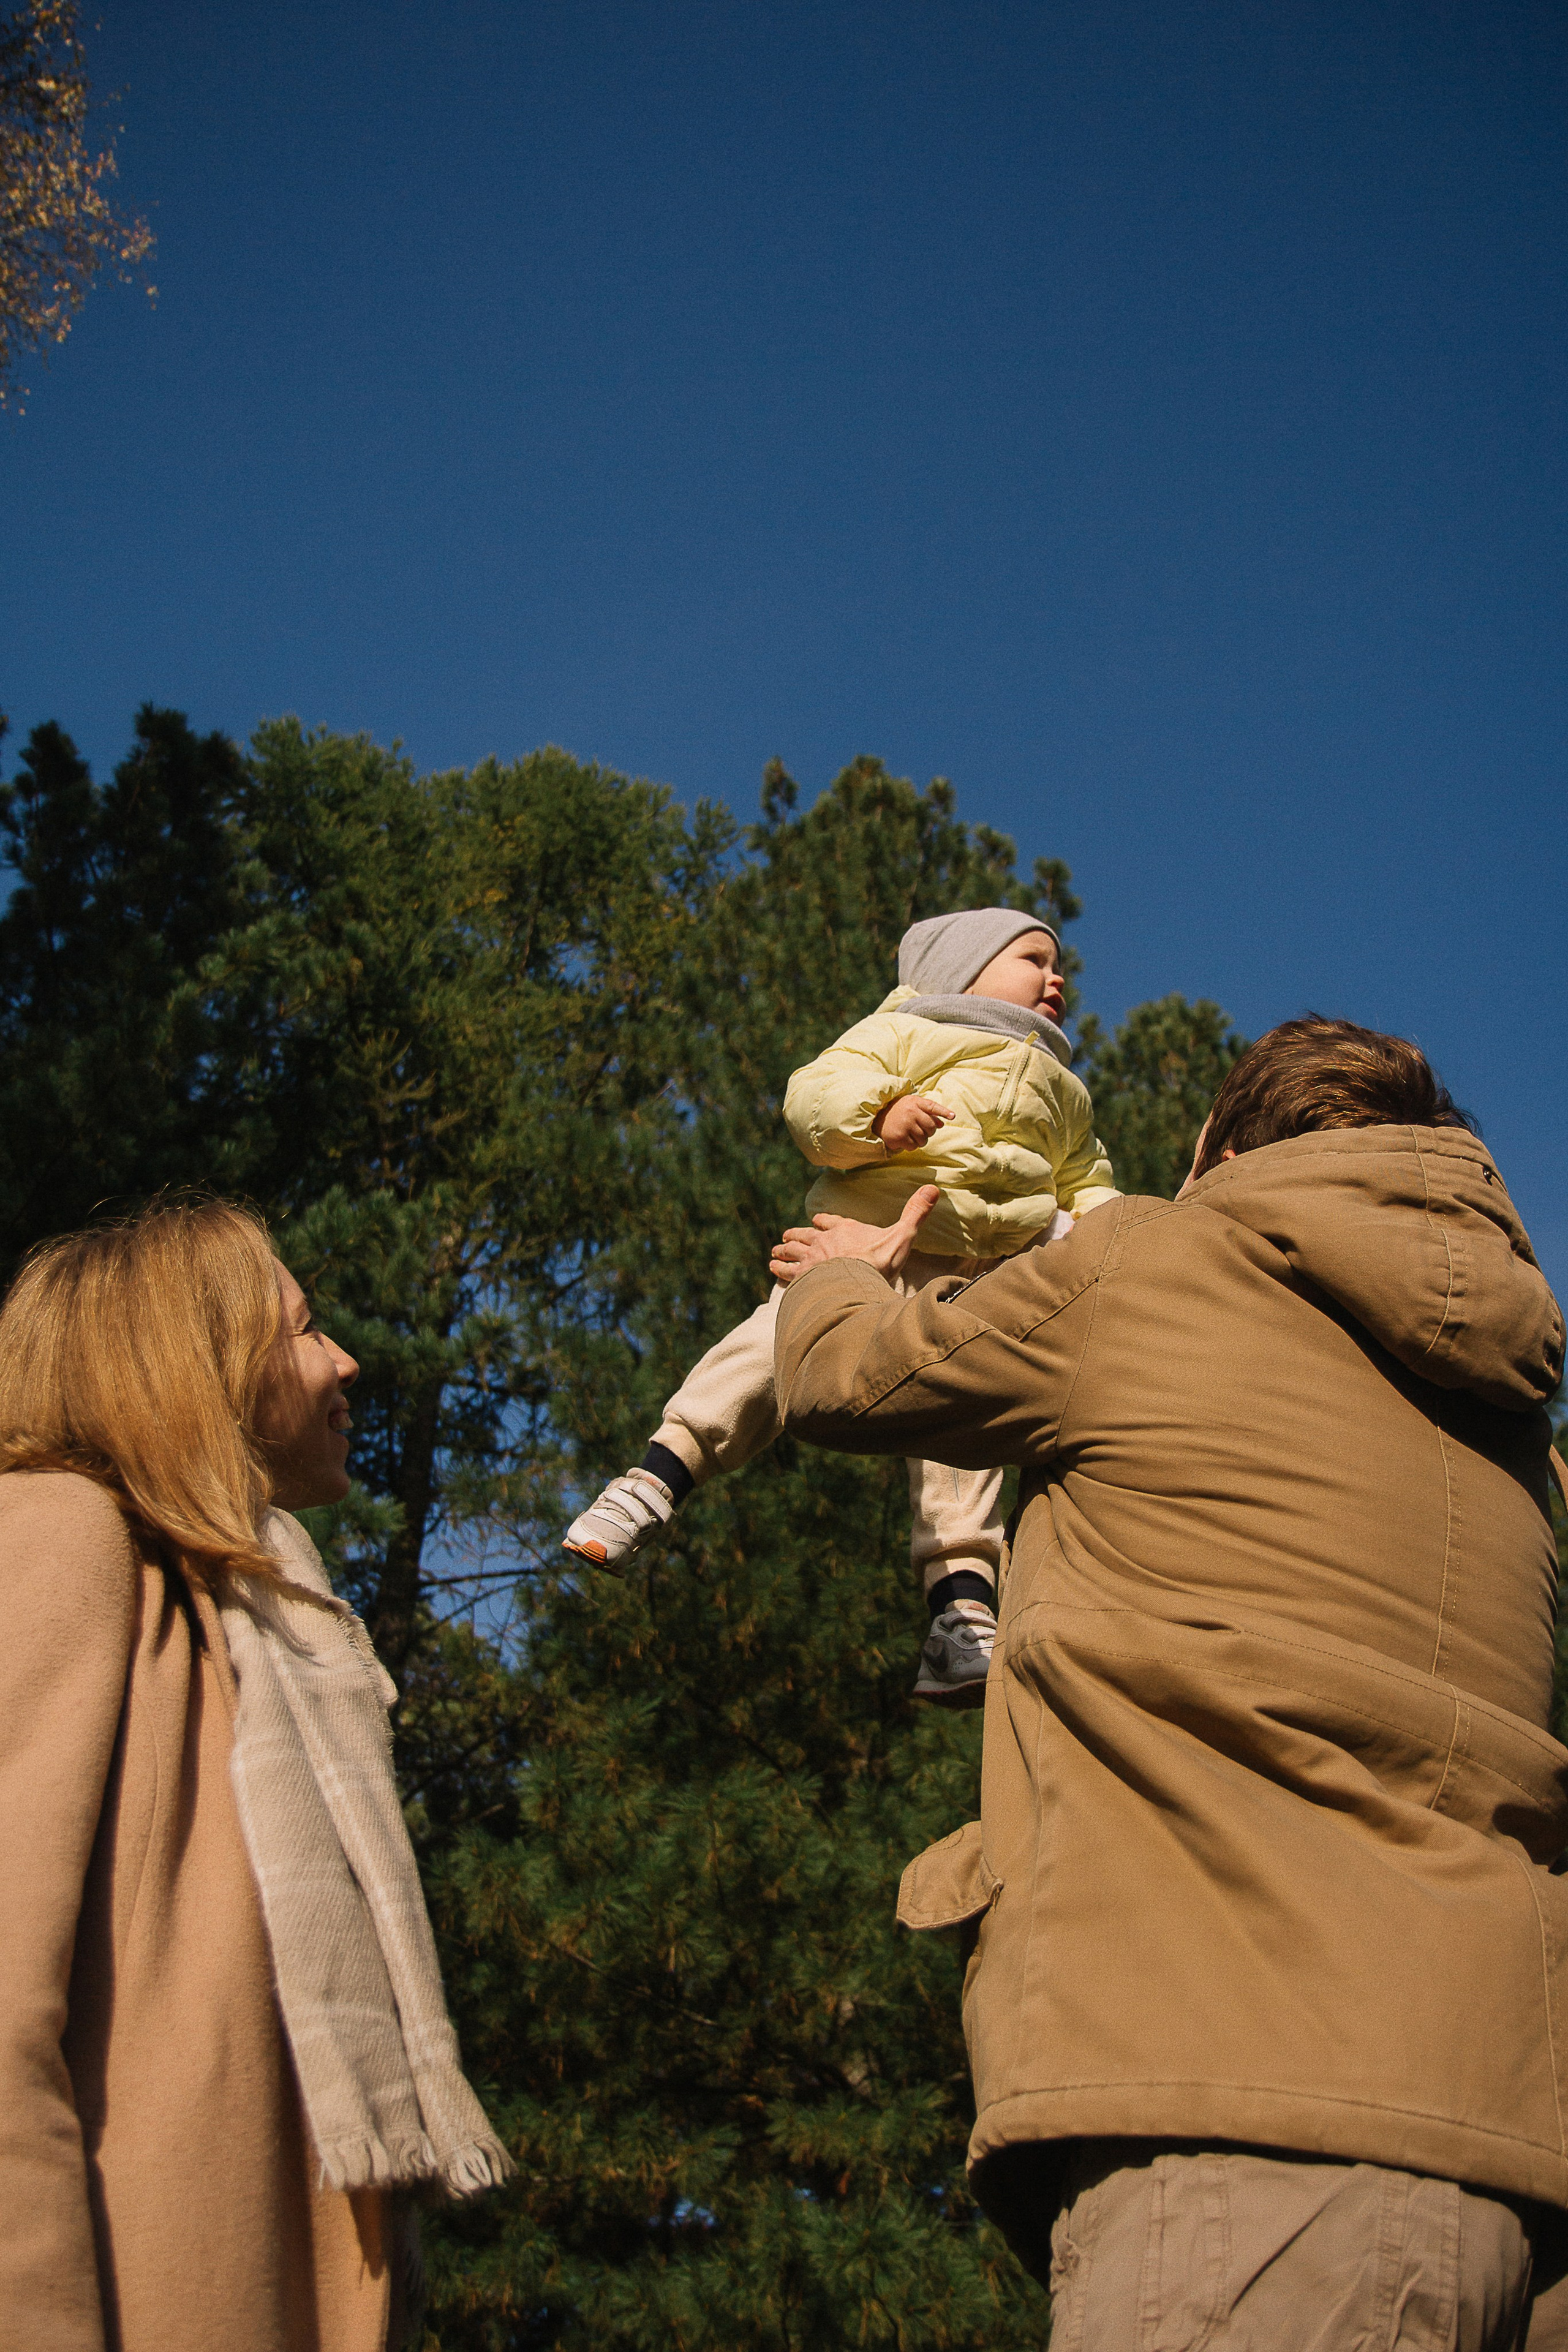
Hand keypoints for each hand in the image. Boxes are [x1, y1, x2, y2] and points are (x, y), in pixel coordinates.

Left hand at [770, 1184, 939, 1285]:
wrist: (858, 1280)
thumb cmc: (881, 1259)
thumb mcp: (903, 1234)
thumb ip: (915, 1212)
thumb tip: (933, 1188)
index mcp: (845, 1229)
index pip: (830, 1221)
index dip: (824, 1221)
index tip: (817, 1220)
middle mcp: (824, 1241)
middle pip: (805, 1236)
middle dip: (796, 1236)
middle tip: (785, 1238)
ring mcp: (811, 1258)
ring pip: (792, 1252)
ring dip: (783, 1251)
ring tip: (775, 1253)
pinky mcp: (802, 1277)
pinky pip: (787, 1272)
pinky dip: (781, 1271)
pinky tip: (775, 1272)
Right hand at [873, 1093, 955, 1151]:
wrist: (877, 1117)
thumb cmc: (899, 1111)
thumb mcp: (912, 1106)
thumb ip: (928, 1112)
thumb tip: (942, 1124)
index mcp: (915, 1103)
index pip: (933, 1107)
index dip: (944, 1112)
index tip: (953, 1116)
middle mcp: (911, 1112)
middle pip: (931, 1128)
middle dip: (928, 1132)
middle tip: (917, 1129)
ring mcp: (905, 1125)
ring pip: (923, 1140)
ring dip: (919, 1140)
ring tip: (910, 1134)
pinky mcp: (899, 1137)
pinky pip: (913, 1147)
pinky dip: (910, 1146)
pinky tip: (903, 1139)